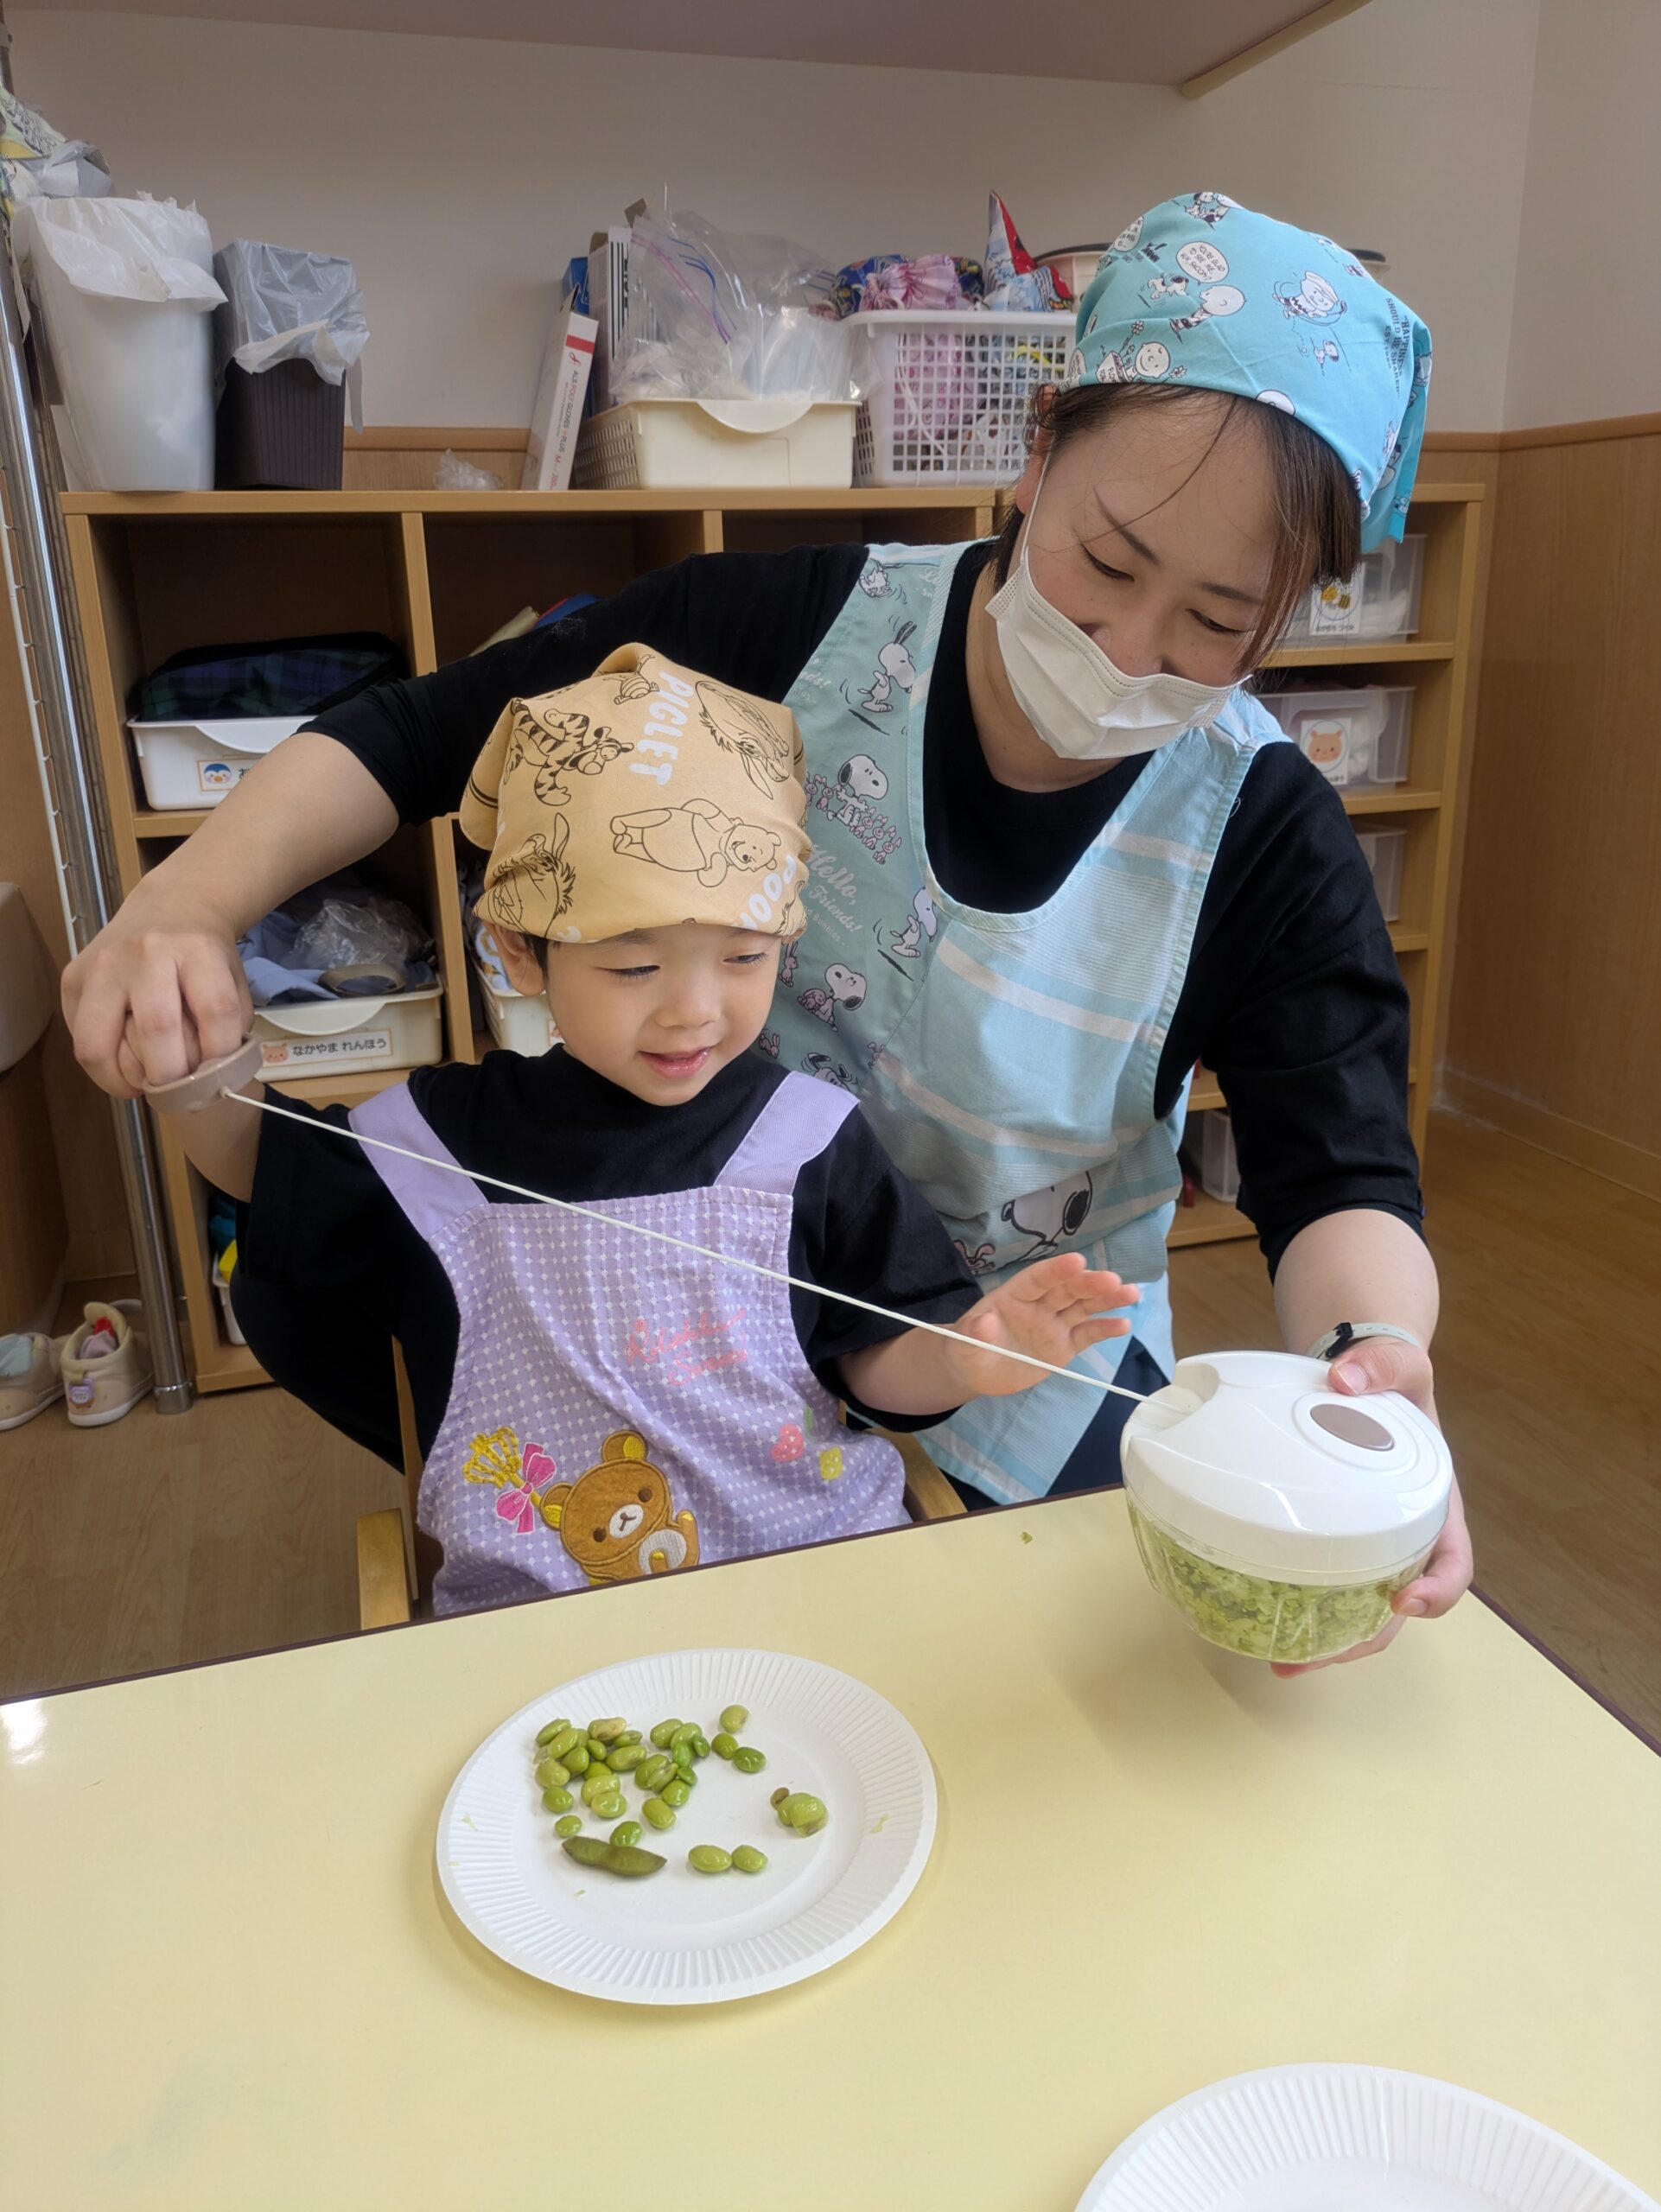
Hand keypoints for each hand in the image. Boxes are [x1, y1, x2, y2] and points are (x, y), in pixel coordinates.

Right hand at [64, 892, 250, 1098]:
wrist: (170, 906)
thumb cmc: (205, 955)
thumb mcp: (234, 979)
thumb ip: (231, 1026)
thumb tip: (216, 1082)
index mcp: (197, 950)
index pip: (216, 1012)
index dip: (220, 1057)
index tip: (219, 1080)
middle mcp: (146, 952)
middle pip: (156, 1031)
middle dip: (171, 1079)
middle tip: (180, 1094)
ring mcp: (102, 965)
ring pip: (100, 1044)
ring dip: (124, 1081)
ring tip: (145, 1087)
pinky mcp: (72, 979)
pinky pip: (80, 1041)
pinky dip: (103, 1068)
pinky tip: (124, 1067)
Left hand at [943, 1253, 1138, 1400]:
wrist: (977, 1373)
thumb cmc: (966, 1350)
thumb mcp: (964, 1345)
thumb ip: (974, 1333)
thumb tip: (984, 1321)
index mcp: (1014, 1296)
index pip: (1038, 1279)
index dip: (1056, 1270)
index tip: (1077, 1261)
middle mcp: (1038, 1305)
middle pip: (1067, 1290)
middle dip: (1089, 1284)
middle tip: (1113, 1280)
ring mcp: (1053, 1324)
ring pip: (1083, 1307)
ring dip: (1107, 1300)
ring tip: (1131, 1293)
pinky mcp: (1064, 1345)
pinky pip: (1087, 1334)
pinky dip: (1105, 1329)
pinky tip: (1123, 1324)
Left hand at [1271, 1331, 1473, 1676]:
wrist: (1356, 1373)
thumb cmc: (1390, 1377)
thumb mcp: (1400, 1363)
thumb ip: (1383, 1364)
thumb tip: (1346, 1380)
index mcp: (1435, 1503)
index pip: (1454, 1560)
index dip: (1439, 1590)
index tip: (1404, 1599)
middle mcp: (1404, 1533)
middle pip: (1399, 1604)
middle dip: (1365, 1639)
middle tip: (1314, 1658)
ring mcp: (1365, 1540)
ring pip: (1358, 1606)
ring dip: (1328, 1642)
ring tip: (1281, 1662)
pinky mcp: (1326, 1537)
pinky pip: (1322, 1581)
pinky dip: (1300, 1609)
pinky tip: (1262, 1622)